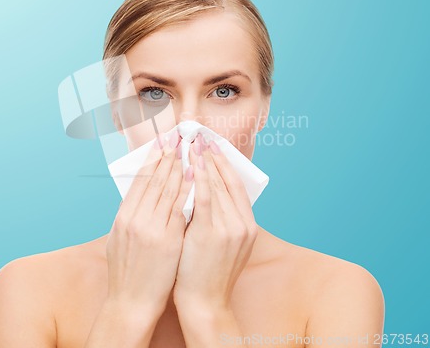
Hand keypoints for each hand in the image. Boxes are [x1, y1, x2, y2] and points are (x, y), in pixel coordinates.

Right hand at [105, 130, 193, 318]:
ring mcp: (151, 229)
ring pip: (167, 190)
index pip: (139, 180)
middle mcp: (135, 219)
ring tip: (186, 149)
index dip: (152, 159)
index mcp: (122, 217)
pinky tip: (194, 175)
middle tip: (176, 137)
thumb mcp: (119, 238)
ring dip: (178, 167)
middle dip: (166, 156)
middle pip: (154, 180)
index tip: (161, 143)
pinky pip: (180, 208)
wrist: (130, 302)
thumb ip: (130, 214)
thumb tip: (140, 193)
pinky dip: (187, 190)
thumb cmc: (126, 271)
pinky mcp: (167, 241)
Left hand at [173, 134, 258, 312]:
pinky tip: (191, 162)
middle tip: (202, 136)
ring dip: (203, 160)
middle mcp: (242, 223)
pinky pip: (204, 197)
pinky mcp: (211, 233)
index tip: (214, 146)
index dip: (225, 163)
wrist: (205, 303)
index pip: (236, 185)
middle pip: (227, 180)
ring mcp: (229, 228)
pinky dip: (199, 177)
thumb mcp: (225, 244)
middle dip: (213, 156)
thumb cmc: (208, 273)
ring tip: (193, 142)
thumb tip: (209, 193)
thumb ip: (222, 219)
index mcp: (247, 225)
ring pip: (216, 185)